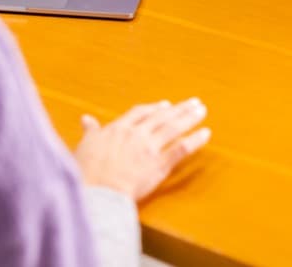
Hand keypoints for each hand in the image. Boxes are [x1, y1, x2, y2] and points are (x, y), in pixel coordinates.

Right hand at [74, 98, 209, 202]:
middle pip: (161, 116)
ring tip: (201, 110)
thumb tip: (85, 119)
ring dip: (189, 117)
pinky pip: (181, 148)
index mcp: (118, 128)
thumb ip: (90, 131)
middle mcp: (136, 133)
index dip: (154, 108)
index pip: (140, 113)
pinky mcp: (159, 164)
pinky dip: (195, 140)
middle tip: (193, 102)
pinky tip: (206, 133)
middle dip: (178, 108)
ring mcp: (149, 147)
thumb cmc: (89, 170)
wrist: (100, 189)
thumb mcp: (86, 145)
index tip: (165, 105)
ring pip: (173, 127)